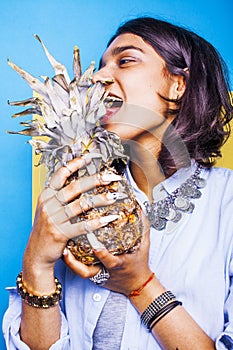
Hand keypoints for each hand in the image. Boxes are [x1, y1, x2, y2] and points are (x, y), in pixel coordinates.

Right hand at [23, 156, 122, 273]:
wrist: (36, 254)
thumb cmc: (46, 229)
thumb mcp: (48, 209)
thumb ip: (59, 195)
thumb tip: (79, 181)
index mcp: (46, 195)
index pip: (61, 174)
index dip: (76, 164)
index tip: (90, 157)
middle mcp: (49, 204)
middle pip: (75, 187)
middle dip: (96, 179)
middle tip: (112, 176)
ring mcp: (54, 219)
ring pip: (81, 205)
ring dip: (101, 200)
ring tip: (115, 196)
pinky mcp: (60, 234)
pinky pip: (83, 226)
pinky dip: (98, 222)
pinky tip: (110, 219)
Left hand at [63, 214, 151, 295]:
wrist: (137, 284)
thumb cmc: (139, 262)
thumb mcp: (144, 244)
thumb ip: (142, 226)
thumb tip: (140, 206)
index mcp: (119, 264)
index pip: (111, 261)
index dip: (103, 255)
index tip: (95, 247)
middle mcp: (106, 271)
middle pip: (88, 272)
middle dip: (75, 264)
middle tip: (65, 250)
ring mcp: (98, 275)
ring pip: (80, 273)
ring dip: (70, 263)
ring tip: (62, 251)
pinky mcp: (94, 276)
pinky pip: (80, 270)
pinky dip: (72, 263)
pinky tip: (65, 251)